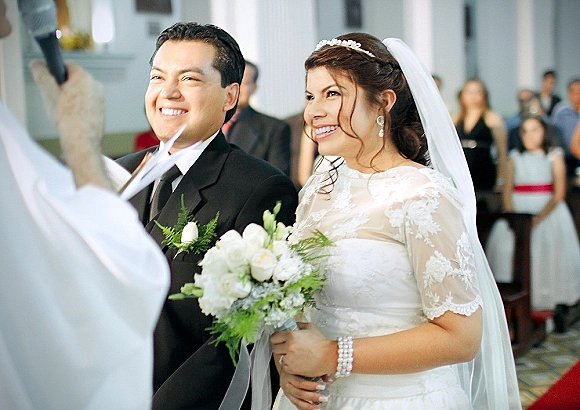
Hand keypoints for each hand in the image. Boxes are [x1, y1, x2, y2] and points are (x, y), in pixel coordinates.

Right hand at [30, 59, 110, 188]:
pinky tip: (72, 117)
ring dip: (71, 97)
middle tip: (55, 99)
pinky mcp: (101, 109)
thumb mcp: (49, 94)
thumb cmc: (68, 119)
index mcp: (84, 78)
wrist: (82, 140)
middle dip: (63, 86)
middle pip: (74, 79)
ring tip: (64, 110)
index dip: (56, 72)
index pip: (67, 65)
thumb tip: (36, 64)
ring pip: (81, 91)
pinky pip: (87, 102)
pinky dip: (79, 106)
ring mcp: (100, 98)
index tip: (50, 81)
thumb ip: (42, 75)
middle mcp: (95, 85)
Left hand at [271, 322, 336, 377]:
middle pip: (275, 348)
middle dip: (280, 348)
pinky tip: (296, 362)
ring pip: (279, 358)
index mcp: (291, 335)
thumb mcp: (310, 327)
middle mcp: (289, 347)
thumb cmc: (321, 343)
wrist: (329, 357)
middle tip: (287, 349)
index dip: (277, 339)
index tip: (280, 340)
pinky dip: (289, 365)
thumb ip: (298, 324)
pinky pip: (284, 367)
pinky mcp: (292, 369)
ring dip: (284, 357)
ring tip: (293, 356)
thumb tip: (291, 324)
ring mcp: (290, 358)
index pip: (274, 337)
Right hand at [276, 357, 327, 409]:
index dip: (311, 385)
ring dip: (308, 405)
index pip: (300, 381)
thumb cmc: (297, 364)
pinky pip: (296, 403)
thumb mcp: (304, 364)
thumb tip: (327, 379)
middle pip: (299, 391)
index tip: (322, 387)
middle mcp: (286, 382)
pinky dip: (304, 407)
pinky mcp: (288, 395)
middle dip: (312, 396)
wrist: (286, 365)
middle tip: (323, 398)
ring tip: (318, 408)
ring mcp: (287, 390)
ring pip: (297, 399)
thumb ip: (316, 371)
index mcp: (290, 372)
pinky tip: (312, 409)